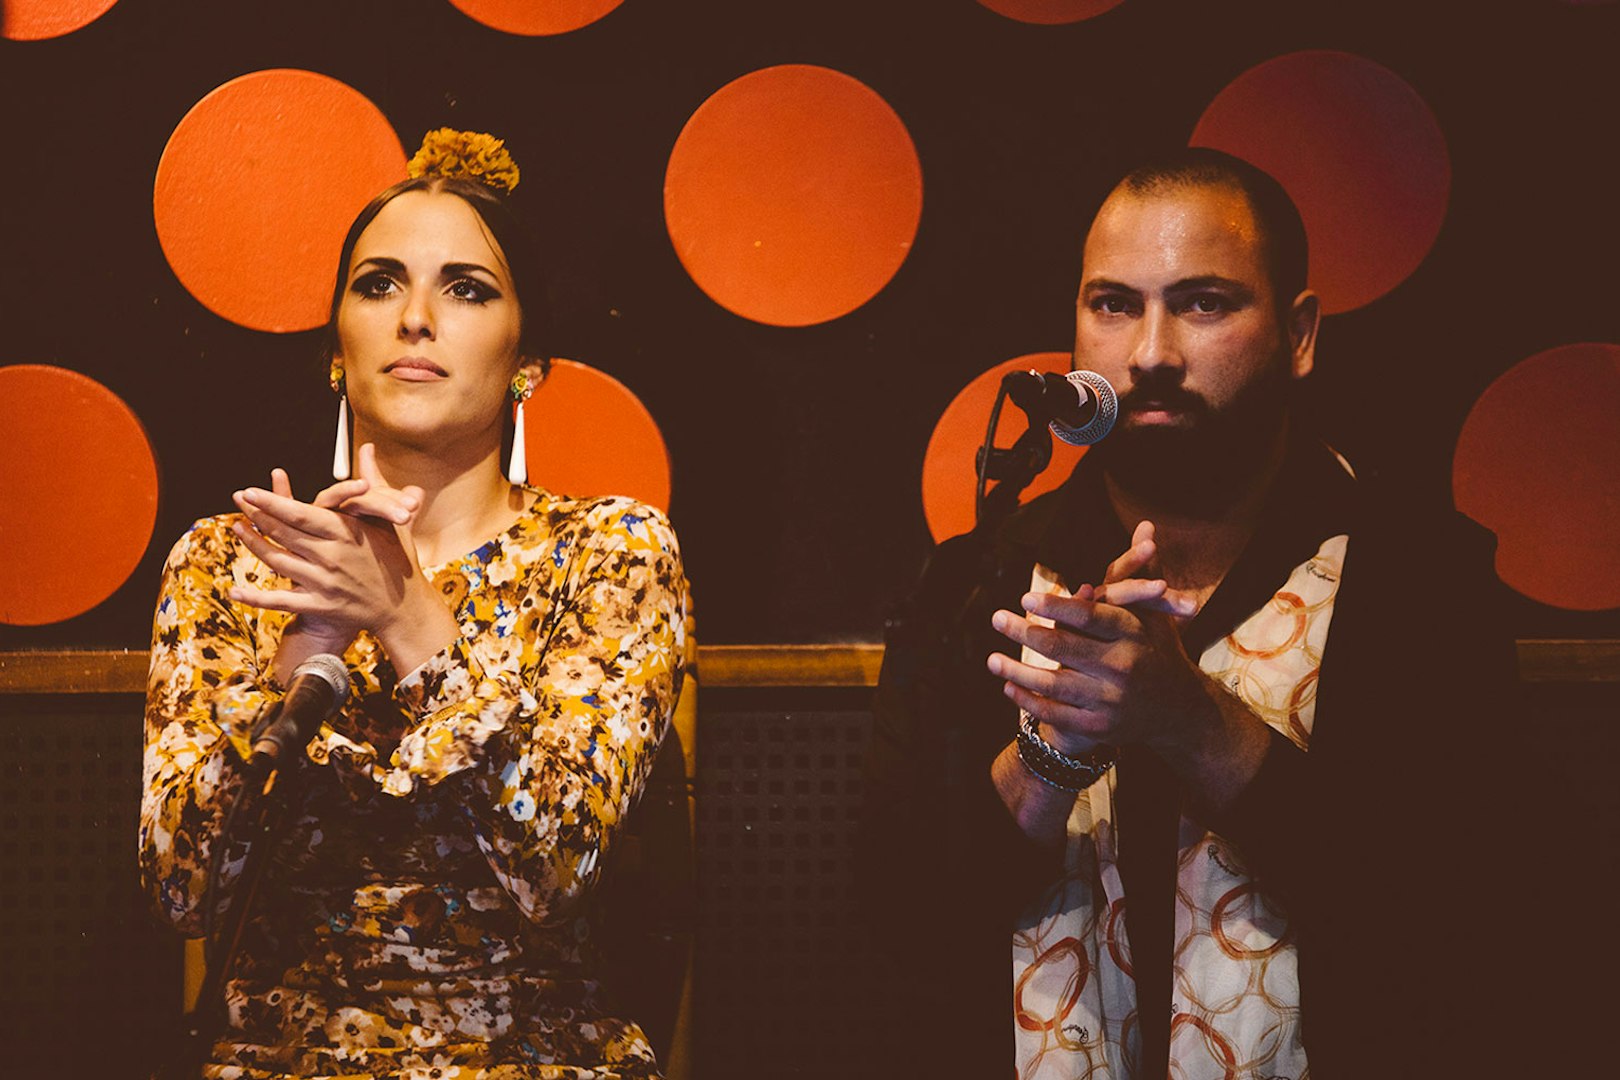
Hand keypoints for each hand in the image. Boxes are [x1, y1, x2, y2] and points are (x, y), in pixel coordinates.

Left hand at [227, 445, 453, 673]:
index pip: (301, 514)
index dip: (272, 502)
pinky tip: (233, 590)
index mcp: (348, 532)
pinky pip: (280, 601)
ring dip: (253, 544)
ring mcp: (325, 583)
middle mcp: (333, 556)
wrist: (405, 609)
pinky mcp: (321, 606)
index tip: (250, 491)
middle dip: (257, 515)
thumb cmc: (396, 557)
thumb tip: (367, 448)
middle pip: (284, 533)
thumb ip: (374, 482)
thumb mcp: (388, 518)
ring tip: (236, 527)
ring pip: (277, 561)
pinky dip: (254, 597)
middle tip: (239, 500)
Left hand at [986, 520, 1204, 755]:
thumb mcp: (1154, 612)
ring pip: (1053, 683)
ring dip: (1017, 671)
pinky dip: (1029, 701)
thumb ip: (1139, 571)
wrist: (1178, 712)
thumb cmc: (1158, 649)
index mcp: (1134, 634)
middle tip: (997, 618)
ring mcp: (1111, 700)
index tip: (1025, 597)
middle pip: (1064, 647)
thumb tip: (1145, 525)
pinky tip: (1008, 687)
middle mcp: (1123, 667)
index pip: (1090, 616)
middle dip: (1025, 632)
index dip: (1056, 606)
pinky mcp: (1101, 727)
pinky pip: (1056, 713)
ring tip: (991, 659)